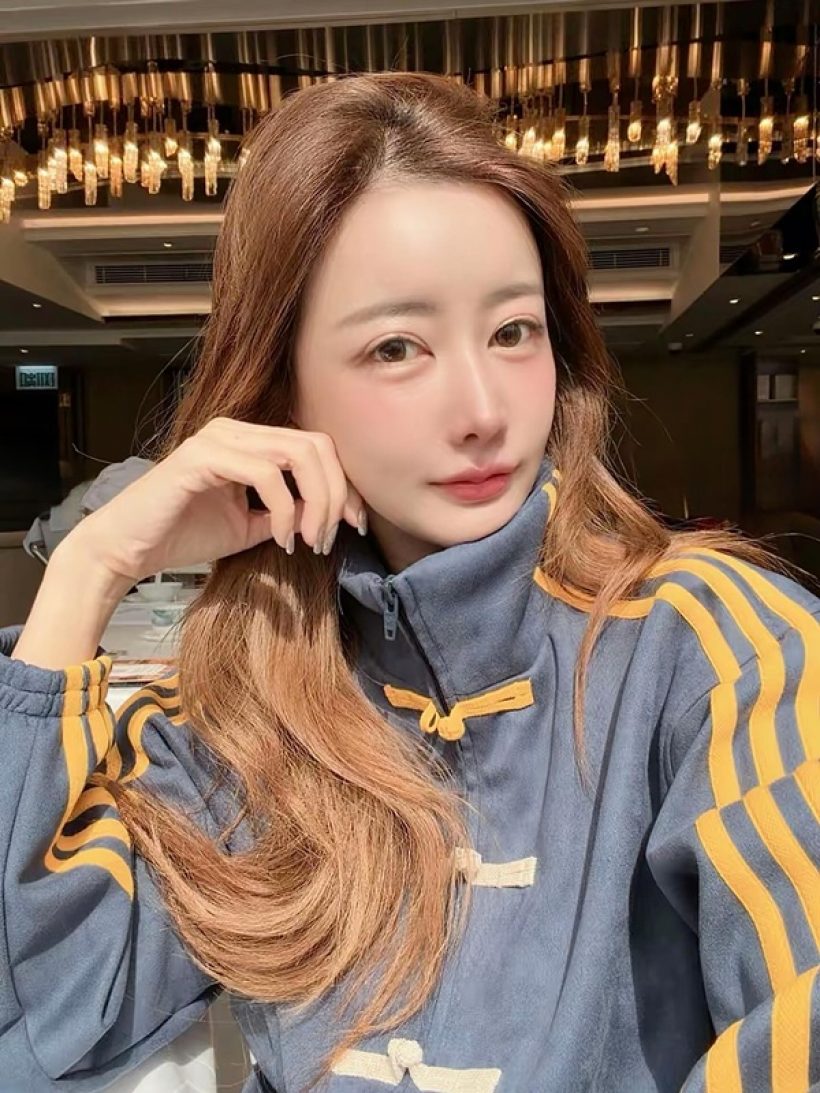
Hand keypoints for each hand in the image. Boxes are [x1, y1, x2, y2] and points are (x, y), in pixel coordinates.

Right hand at [62, 419, 364, 583]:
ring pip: (297, 454)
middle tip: (330, 539)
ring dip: (315, 504)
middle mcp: (236, 429)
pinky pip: (265, 474)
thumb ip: (285, 512)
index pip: (316, 447)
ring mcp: (219, 438)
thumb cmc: (182, 535)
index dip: (345, 486)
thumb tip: (326, 516)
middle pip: (316, 446)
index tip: (354, 527)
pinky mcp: (202, 456)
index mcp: (249, 440)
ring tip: (308, 542)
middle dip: (336, 495)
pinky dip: (284, 510)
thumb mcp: (249, 525)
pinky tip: (280, 539)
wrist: (128, 549)